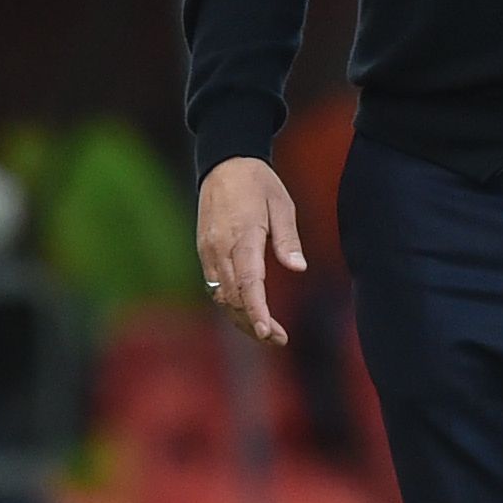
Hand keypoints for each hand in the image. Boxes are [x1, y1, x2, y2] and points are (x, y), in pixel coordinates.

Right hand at [197, 157, 305, 347]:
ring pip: (222, 296)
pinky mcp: (204, 252)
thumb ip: (288, 239)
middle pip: (233, 297)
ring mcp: (208, 251)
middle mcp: (220, 248)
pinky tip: (248, 312)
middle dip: (254, 323)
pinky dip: (231, 303)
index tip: (267, 332)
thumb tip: (298, 268)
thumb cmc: (258, 183)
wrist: (224, 163)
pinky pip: (215, 286)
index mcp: (242, 236)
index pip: (249, 283)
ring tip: (268, 332)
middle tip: (280, 339)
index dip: (257, 312)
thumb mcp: (282, 204)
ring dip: (242, 318)